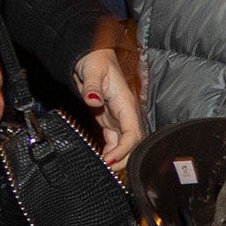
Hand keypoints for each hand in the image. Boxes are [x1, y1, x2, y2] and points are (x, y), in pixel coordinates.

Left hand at [73, 41, 144, 168]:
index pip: (133, 134)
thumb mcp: (94, 71)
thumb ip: (93, 87)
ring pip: (125, 145)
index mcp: (126, 104)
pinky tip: (102, 159)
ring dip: (118, 158)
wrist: (91, 57)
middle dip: (124, 159)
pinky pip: (114, 142)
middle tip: (107, 168)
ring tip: (104, 167)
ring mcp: (119, 119)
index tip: (110, 159)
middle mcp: (126, 114)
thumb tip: (93, 100)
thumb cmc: (96, 60)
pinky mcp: (110, 122)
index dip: (125, 150)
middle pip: (134, 144)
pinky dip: (110, 153)